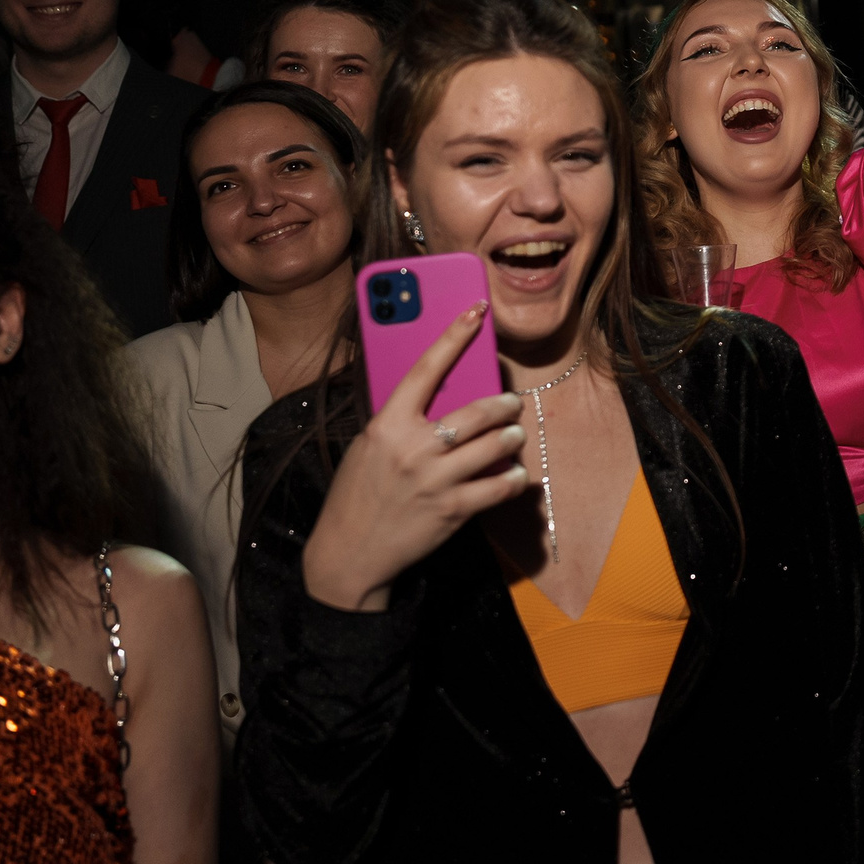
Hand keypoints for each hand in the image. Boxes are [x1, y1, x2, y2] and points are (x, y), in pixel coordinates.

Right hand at [300, 301, 532, 612]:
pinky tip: (514, 474)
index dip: (454, 334)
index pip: (426, 368)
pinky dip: (512, 478)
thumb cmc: (357, 493)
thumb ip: (399, 421)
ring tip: (514, 436)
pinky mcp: (452, 511)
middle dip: (502, 404)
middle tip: (510, 403)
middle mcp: (413, 449)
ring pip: (494, 446)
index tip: (477, 310)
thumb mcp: (367, 446)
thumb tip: (436, 393)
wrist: (349, 553)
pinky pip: (498, 487)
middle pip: (476, 412)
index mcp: (387, 425)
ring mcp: (435, 480)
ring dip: (512, 438)